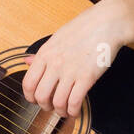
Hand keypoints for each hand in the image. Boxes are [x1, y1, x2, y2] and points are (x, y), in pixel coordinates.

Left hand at [19, 0, 133, 117]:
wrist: (107, 22)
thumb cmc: (84, 28)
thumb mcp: (57, 37)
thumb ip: (42, 53)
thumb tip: (27, 62)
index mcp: (45, 53)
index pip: (28, 83)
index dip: (30, 97)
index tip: (36, 100)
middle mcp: (55, 64)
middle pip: (41, 96)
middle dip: (45, 106)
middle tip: (51, 106)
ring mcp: (71, 71)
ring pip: (58, 102)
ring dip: (60, 111)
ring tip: (65, 111)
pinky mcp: (87, 77)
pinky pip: (74, 102)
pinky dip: (73, 111)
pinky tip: (76, 110)